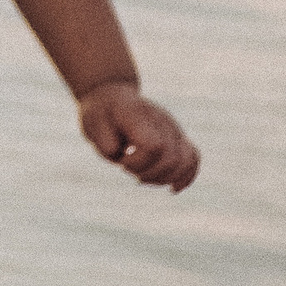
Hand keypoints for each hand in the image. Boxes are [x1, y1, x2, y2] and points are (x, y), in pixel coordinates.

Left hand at [78, 83, 200, 190]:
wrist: (112, 97)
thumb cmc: (101, 114)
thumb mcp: (92, 124)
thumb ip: (104, 141)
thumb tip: (120, 153)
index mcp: (139, 116)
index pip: (154, 146)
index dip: (137, 162)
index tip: (121, 159)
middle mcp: (161, 120)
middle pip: (172, 158)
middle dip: (149, 174)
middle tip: (128, 168)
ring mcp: (173, 128)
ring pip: (186, 160)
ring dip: (165, 178)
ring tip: (144, 177)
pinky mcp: (178, 137)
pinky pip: (193, 157)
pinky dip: (187, 176)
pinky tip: (173, 189)